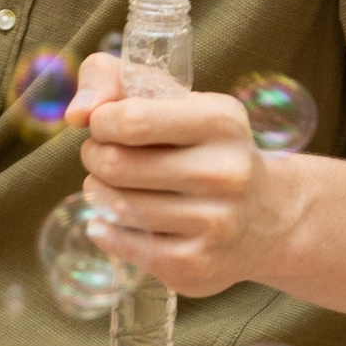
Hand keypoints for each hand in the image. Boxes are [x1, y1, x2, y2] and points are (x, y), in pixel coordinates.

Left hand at [65, 51, 291, 298]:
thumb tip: (76, 112)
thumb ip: (118, 80)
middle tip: (101, 155)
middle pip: (116, 164)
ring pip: (116, 205)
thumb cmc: (207, 149)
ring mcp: (213, 224)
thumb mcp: (182, 101)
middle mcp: (223, 173)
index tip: (103, 124)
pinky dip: (106, 229)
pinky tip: (112, 219)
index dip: (100, 121)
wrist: (269, 219)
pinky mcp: (195, 265)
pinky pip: (124, 244)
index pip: (132, 119)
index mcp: (221, 122)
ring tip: (113, 185)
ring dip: (99, 192)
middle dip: (94, 155)